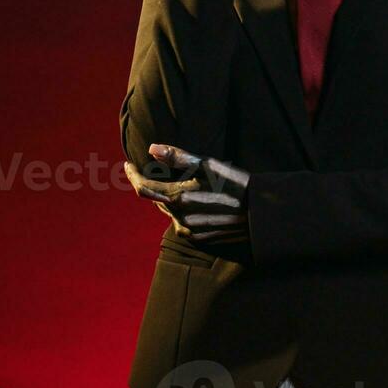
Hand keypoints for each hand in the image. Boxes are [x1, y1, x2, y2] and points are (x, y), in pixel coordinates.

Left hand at [124, 144, 250, 244]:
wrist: (260, 213)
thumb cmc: (235, 183)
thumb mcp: (207, 165)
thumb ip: (177, 158)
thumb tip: (152, 149)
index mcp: (178, 198)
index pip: (143, 188)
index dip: (132, 175)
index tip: (128, 164)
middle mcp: (179, 218)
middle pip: (156, 200)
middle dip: (154, 185)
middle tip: (160, 170)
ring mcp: (189, 231)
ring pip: (169, 211)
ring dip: (170, 198)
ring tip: (184, 184)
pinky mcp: (198, 239)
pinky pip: (181, 222)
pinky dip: (182, 210)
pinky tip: (197, 200)